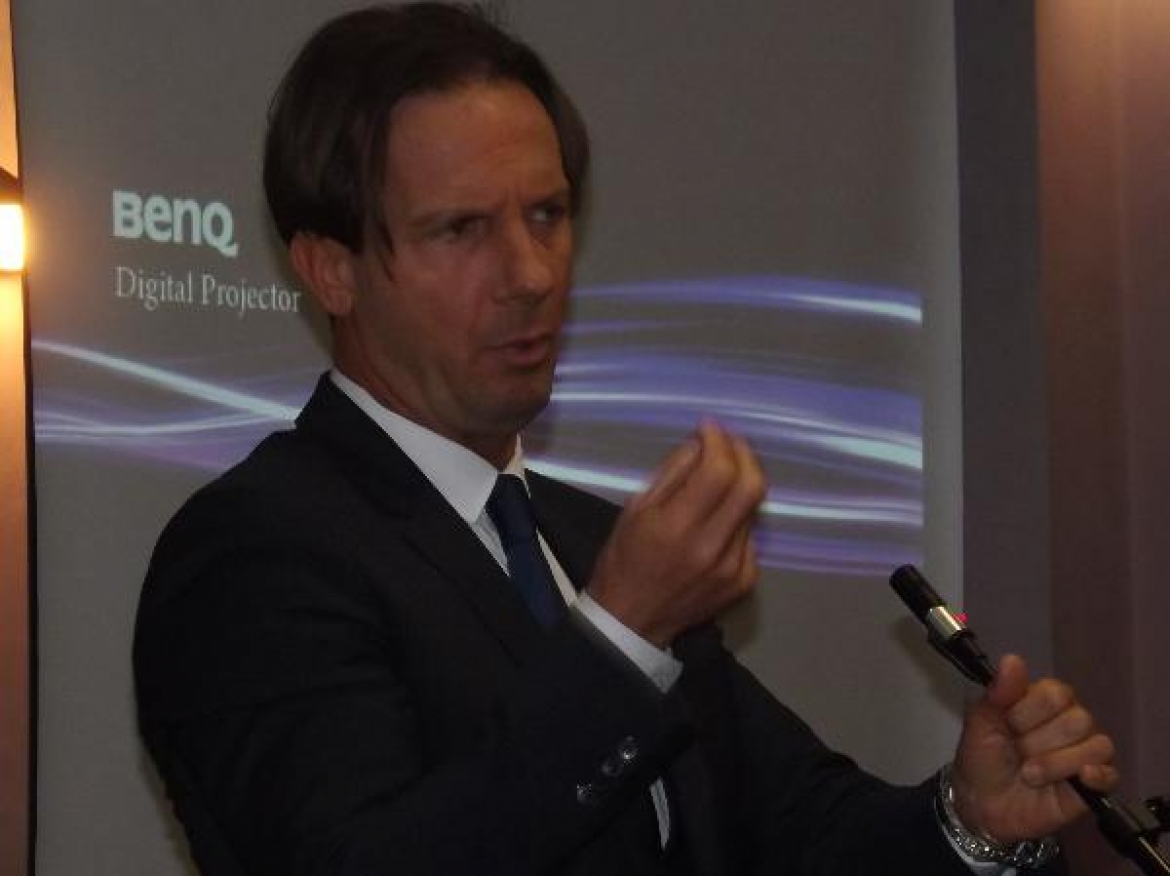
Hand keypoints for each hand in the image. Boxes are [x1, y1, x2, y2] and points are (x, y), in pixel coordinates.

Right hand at [585, 420, 766, 646]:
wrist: (631, 621)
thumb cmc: (624, 560)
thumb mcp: (634, 510)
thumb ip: (672, 474)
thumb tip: (701, 444)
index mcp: (676, 527)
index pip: (719, 471)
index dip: (719, 441)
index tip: (710, 428)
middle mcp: (711, 548)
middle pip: (752, 486)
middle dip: (744, 454)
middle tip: (730, 443)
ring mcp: (733, 567)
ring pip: (754, 509)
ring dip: (741, 483)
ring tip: (721, 476)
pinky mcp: (745, 581)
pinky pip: (751, 535)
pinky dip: (739, 517)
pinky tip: (720, 518)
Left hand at [951, 654, 1117, 842]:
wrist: (983, 804)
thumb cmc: (982, 757)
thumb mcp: (980, 721)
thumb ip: (999, 691)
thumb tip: (1012, 659)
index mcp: (1045, 700)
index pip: (1055, 694)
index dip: (1027, 713)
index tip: (1006, 726)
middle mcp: (1071, 721)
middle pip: (1078, 719)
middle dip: (1037, 741)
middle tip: (1017, 753)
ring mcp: (1086, 752)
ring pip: (1095, 745)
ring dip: (1054, 763)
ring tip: (1029, 774)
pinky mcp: (1095, 784)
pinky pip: (1110, 772)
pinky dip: (1097, 775)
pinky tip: (1079, 779)